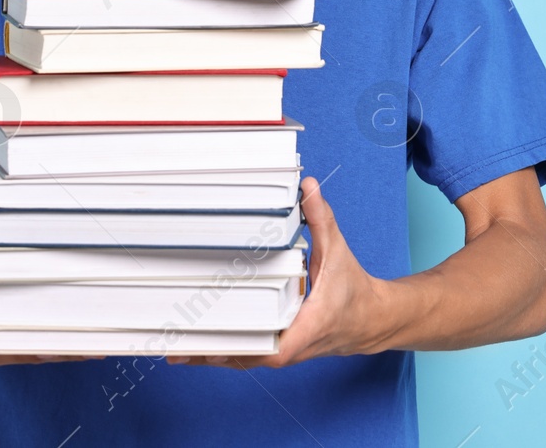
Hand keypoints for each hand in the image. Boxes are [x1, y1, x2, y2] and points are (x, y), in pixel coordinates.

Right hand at [0, 201, 100, 365]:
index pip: (31, 341)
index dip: (61, 339)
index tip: (88, 327)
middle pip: (46, 346)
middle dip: (78, 336)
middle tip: (112, 321)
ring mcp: (7, 349)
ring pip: (49, 349)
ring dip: (78, 340)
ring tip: (113, 329)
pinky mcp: (15, 343)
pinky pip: (45, 344)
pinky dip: (67, 338)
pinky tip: (96, 333)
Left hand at [170, 175, 392, 367]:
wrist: (371, 319)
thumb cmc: (353, 289)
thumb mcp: (336, 251)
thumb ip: (321, 219)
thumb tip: (307, 187)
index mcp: (306, 326)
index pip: (269, 347)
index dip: (238, 347)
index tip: (209, 344)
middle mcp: (291, 346)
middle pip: (244, 356)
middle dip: (210, 351)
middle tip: (174, 343)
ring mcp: (284, 350)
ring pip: (242, 359)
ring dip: (211, 355)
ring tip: (175, 348)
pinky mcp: (279, 348)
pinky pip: (247, 354)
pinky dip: (224, 351)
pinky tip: (199, 346)